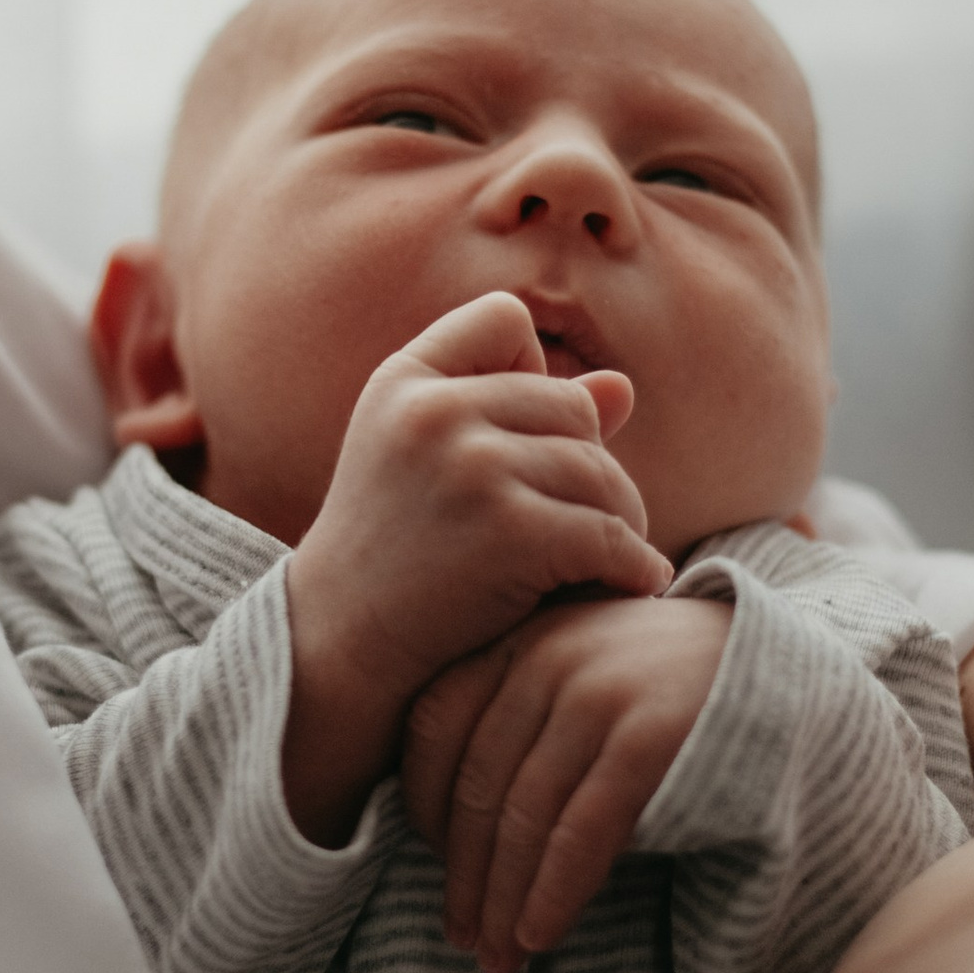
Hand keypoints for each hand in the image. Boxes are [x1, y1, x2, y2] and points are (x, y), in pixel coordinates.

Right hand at [282, 294, 670, 843]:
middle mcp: (434, 411)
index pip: (505, 320)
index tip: (521, 444)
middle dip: (588, 465)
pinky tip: (635, 584)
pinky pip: (610, 534)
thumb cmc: (392, 558)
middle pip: (572, 406)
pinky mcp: (509, 532)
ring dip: (621, 520)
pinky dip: (634, 565)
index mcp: (403, 382)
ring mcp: (471, 468)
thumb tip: (623, 388)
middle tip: (585, 524)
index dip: (530, 371)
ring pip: (601, 472)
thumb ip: (519, 416)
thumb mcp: (431, 464)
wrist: (338, 652)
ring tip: (609, 559)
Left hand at [405, 593, 733, 972]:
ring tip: (498, 958)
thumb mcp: (586, 675)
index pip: (435, 727)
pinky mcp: (652, 734)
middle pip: (480, 785)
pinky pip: (581, 830)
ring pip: (525, 815)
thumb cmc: (670, 691)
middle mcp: (551, 654)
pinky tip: (540, 936)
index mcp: (522, 636)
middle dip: (466, 876)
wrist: (784, 669)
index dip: (422, 811)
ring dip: (504, 900)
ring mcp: (602, 690)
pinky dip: (553, 892)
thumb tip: (452, 832)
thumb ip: (523, 715)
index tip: (435, 873)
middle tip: (462, 939)